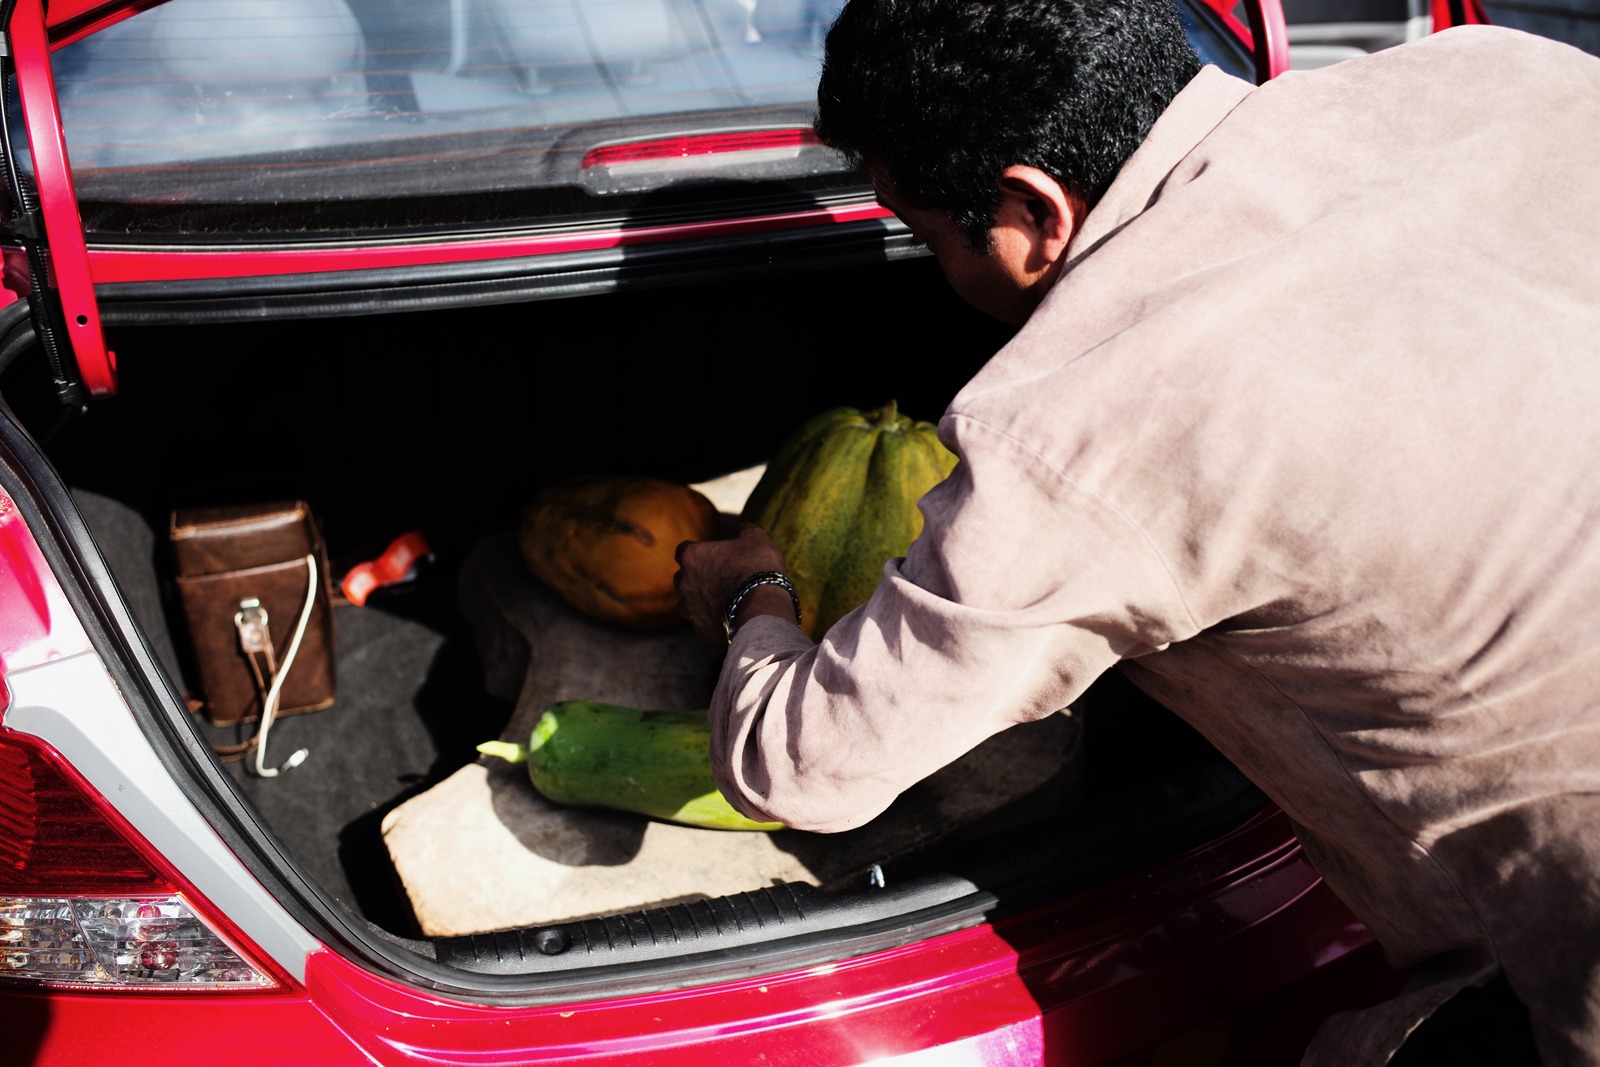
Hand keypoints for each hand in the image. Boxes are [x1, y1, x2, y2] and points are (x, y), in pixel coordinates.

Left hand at [675, 523, 790, 641]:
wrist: (763, 608)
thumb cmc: (758, 568)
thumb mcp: (757, 539)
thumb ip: (745, 530)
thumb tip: (742, 528)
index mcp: (693, 556)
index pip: (683, 550)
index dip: (697, 553)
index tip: (710, 556)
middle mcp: (685, 582)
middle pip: (682, 578)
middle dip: (696, 578)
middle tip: (718, 578)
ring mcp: (690, 608)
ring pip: (687, 603)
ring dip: (700, 601)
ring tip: (722, 601)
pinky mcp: (700, 629)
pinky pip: (701, 623)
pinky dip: (711, 621)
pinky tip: (727, 618)